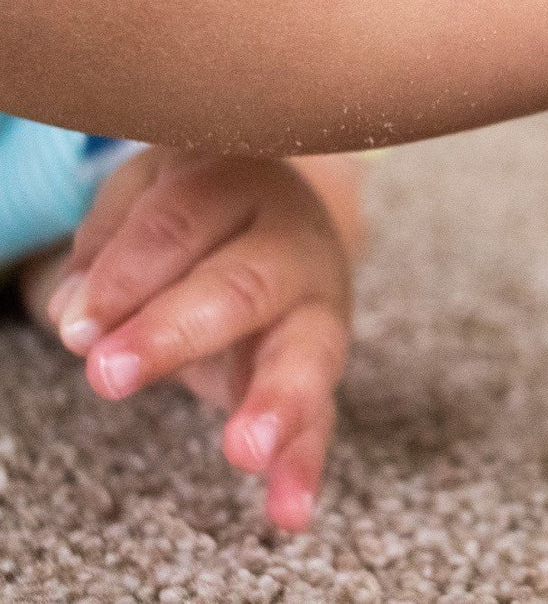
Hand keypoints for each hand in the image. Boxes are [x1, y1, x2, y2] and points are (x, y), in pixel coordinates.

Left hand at [46, 147, 354, 530]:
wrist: (275, 216)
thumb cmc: (193, 210)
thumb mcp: (139, 200)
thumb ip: (107, 252)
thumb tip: (78, 318)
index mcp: (239, 186)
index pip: (182, 222)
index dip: (128, 271)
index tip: (79, 323)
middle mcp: (292, 243)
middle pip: (244, 284)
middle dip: (178, 331)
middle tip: (110, 375)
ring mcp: (317, 308)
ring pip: (307, 350)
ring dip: (276, 401)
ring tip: (244, 450)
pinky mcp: (321, 367)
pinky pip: (321, 417)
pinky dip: (305, 464)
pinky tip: (288, 509)